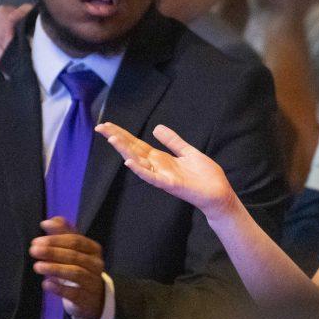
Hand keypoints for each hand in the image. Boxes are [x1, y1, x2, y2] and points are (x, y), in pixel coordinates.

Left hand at [30, 217, 106, 318]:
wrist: (93, 297)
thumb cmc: (79, 267)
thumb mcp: (74, 249)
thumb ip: (62, 233)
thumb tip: (47, 222)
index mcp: (93, 249)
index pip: (76, 241)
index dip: (56, 240)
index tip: (36, 241)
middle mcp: (96, 264)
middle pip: (75, 256)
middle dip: (53, 252)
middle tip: (33, 250)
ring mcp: (93, 282)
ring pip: (76, 273)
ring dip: (55, 268)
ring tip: (37, 266)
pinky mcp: (86, 299)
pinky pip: (74, 293)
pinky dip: (59, 288)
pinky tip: (46, 284)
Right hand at [96, 122, 235, 216]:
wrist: (218, 193)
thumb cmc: (204, 175)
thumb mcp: (187, 152)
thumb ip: (172, 141)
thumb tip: (156, 127)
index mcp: (161, 159)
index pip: (137, 144)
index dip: (122, 134)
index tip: (107, 125)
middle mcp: (157, 167)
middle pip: (133, 150)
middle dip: (117, 138)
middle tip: (100, 127)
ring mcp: (162, 176)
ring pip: (139, 162)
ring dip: (125, 151)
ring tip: (112, 139)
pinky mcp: (170, 184)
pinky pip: (152, 177)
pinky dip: (140, 170)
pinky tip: (129, 162)